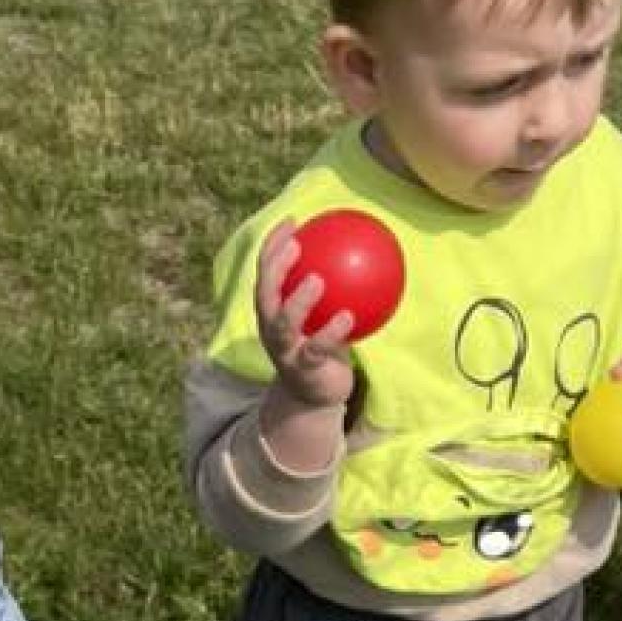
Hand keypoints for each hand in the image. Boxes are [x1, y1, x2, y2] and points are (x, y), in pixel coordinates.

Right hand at [255, 219, 357, 418]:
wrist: (313, 398)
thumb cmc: (320, 348)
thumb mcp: (322, 315)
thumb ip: (332, 289)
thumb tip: (357, 251)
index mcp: (271, 311)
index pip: (265, 272)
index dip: (273, 245)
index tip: (293, 222)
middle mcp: (271, 328)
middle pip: (265, 293)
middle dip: (275, 268)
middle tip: (296, 245)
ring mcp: (284, 350)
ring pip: (283, 322)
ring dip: (298, 300)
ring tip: (317, 280)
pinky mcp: (304, 370)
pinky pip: (317, 349)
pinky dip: (331, 332)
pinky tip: (349, 316)